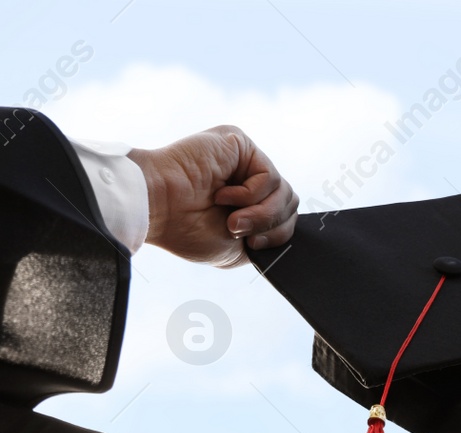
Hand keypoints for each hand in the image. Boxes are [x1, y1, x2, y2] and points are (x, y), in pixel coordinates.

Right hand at [128, 125, 296, 265]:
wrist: (157, 210)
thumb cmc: (185, 229)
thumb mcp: (237, 247)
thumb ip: (265, 235)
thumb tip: (288, 227)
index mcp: (247, 201)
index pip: (286, 215)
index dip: (279, 234)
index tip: (253, 245)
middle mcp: (248, 177)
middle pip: (290, 203)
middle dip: (270, 225)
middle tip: (238, 230)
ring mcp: (245, 159)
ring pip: (284, 192)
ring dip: (260, 214)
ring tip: (232, 219)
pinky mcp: (239, 143)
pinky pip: (269, 177)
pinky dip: (250, 195)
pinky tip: (222, 195)